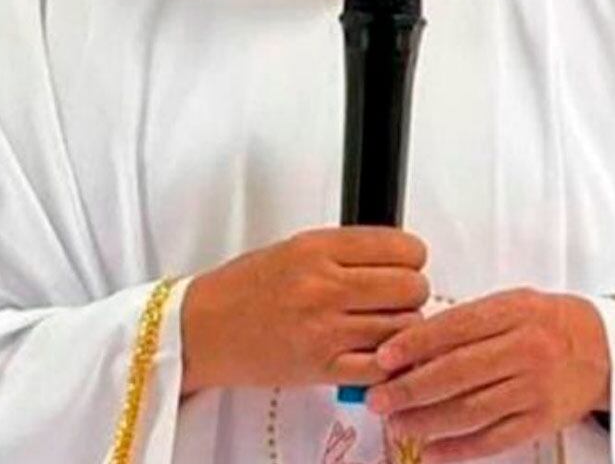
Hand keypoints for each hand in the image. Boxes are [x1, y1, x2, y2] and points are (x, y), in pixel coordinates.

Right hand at [180, 226, 429, 395]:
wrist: (202, 329)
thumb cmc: (242, 289)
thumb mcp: (291, 249)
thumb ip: (343, 252)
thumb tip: (396, 257)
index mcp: (315, 249)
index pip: (401, 247)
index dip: (412, 258)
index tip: (405, 264)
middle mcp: (323, 286)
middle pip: (412, 287)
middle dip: (411, 293)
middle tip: (394, 299)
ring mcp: (325, 329)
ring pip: (405, 328)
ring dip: (401, 330)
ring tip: (379, 328)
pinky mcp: (323, 367)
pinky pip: (383, 366)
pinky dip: (387, 363)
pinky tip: (373, 354)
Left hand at [366, 288, 609, 461]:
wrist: (605, 348)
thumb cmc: (543, 323)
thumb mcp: (507, 305)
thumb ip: (462, 322)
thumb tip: (406, 345)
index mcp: (511, 313)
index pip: (453, 328)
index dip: (413, 345)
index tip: (381, 358)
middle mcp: (524, 351)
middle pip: (458, 373)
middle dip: (411, 389)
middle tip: (377, 400)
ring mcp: (535, 389)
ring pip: (473, 410)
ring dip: (428, 421)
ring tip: (396, 424)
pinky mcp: (543, 421)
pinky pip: (497, 439)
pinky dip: (461, 449)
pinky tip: (432, 452)